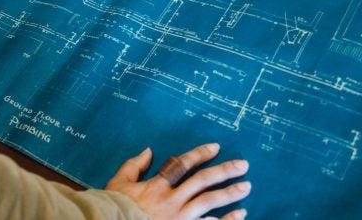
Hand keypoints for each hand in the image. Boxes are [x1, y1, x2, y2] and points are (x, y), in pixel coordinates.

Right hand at [106, 143, 249, 219]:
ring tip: (247, 187)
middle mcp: (172, 200)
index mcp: (157, 185)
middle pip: (203, 181)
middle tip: (243, 165)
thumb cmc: (114, 208)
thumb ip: (134, 165)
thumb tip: (148, 150)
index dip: (200, 154)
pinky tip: (241, 215)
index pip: (183, 164)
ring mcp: (180, 218)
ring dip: (230, 194)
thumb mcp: (118, 182)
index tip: (216, 147)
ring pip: (210, 202)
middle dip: (224, 171)